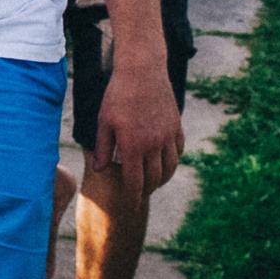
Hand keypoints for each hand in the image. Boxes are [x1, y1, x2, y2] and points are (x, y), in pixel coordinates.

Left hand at [90, 60, 181, 195]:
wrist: (142, 70)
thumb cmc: (118, 94)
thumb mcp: (104, 120)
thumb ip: (104, 148)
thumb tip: (101, 171)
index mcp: (133, 145)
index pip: (135, 182)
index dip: (133, 199)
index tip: (131, 208)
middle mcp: (153, 144)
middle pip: (154, 179)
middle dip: (146, 190)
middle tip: (140, 195)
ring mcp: (167, 135)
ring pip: (169, 168)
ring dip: (161, 179)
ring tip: (153, 181)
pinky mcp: (176, 126)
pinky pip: (178, 152)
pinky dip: (172, 161)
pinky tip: (164, 162)